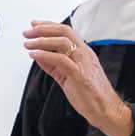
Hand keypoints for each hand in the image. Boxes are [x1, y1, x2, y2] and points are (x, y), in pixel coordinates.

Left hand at [23, 20, 133, 135]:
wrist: (106, 109)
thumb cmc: (91, 95)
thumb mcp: (67, 76)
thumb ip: (53, 65)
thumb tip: (38, 55)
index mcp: (84, 52)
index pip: (66, 32)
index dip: (49, 26)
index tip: (35, 25)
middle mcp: (84, 54)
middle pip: (64, 32)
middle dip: (43, 29)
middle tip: (28, 32)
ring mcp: (83, 63)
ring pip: (62, 42)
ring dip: (41, 40)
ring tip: (28, 44)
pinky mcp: (79, 75)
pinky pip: (61, 59)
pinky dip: (45, 55)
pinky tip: (35, 55)